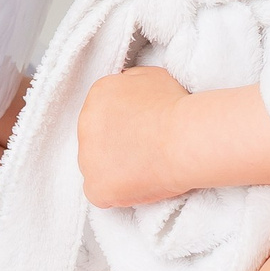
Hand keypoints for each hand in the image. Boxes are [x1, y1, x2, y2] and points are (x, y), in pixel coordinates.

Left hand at [77, 67, 193, 207]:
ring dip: (115, 171)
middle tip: (144, 152)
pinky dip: (116, 194)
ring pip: (96, 168)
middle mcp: (85, 123)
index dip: (123, 127)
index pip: (102, 114)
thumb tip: (124, 88)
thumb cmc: (175, 106)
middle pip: (95, 140)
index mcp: (98, 95)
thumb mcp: (151, 76)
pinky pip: (100, 194)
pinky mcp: (95, 186)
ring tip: (144, 169)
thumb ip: (129, 82)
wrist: (184, 138)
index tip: (142, 132)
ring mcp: (87, 157)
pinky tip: (138, 185)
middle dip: (115, 147)